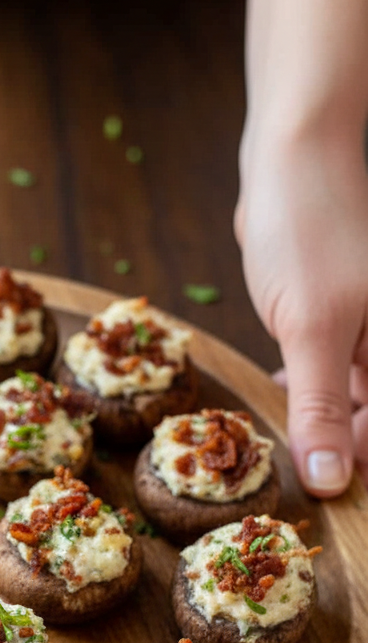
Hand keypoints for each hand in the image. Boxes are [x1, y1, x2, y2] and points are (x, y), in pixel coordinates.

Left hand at [236, 133, 367, 495]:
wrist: (292, 155)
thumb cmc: (309, 229)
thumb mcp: (312, 329)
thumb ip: (323, 407)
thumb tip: (331, 480)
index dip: (361, 459)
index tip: (322, 486)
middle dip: (341, 438)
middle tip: (296, 458)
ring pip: (357, 391)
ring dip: (324, 413)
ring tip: (284, 424)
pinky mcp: (349, 313)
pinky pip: (340, 364)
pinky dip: (314, 382)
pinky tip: (283, 387)